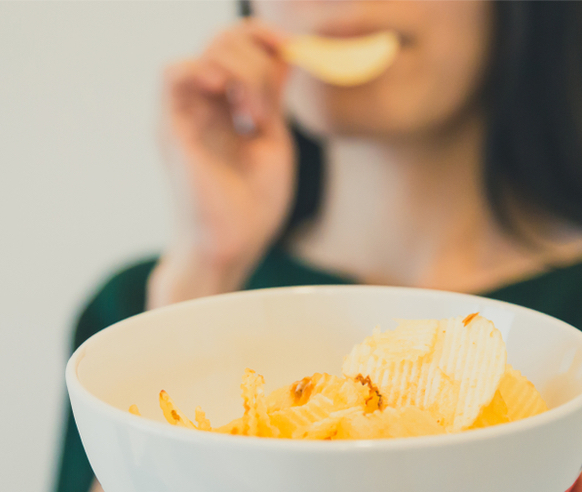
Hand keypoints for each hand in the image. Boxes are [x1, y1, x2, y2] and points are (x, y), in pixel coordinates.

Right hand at [149, 18, 295, 306]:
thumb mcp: (274, 142)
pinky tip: (225, 94)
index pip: (239, 50)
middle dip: (258, 57)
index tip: (292, 49)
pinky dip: (201, 70)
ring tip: (254, 117)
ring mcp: (187, 115)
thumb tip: (286, 54)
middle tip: (269, 108)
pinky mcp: (171, 128)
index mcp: (229, 110)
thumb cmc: (253, 207)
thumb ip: (274, 99)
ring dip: (242, 72)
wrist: (232, 246)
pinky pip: (172, 75)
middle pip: (223, 42)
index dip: (264, 37)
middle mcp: (205, 107)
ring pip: (206, 52)